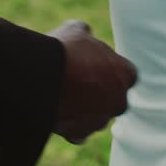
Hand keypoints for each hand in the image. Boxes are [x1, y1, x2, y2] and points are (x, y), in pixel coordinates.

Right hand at [49, 20, 136, 143]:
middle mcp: (120, 101)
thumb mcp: (75, 31)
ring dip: (84, 106)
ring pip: (95, 114)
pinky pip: (78, 131)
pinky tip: (57, 108)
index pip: (125, 73)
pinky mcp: (80, 134)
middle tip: (77, 78)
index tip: (92, 63)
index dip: (108, 67)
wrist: (39, 78)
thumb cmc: (63, 51)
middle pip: (112, 97)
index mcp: (126, 74)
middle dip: (99, 90)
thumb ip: (86, 32)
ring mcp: (101, 120)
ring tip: (61, 90)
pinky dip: (70, 123)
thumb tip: (84, 31)